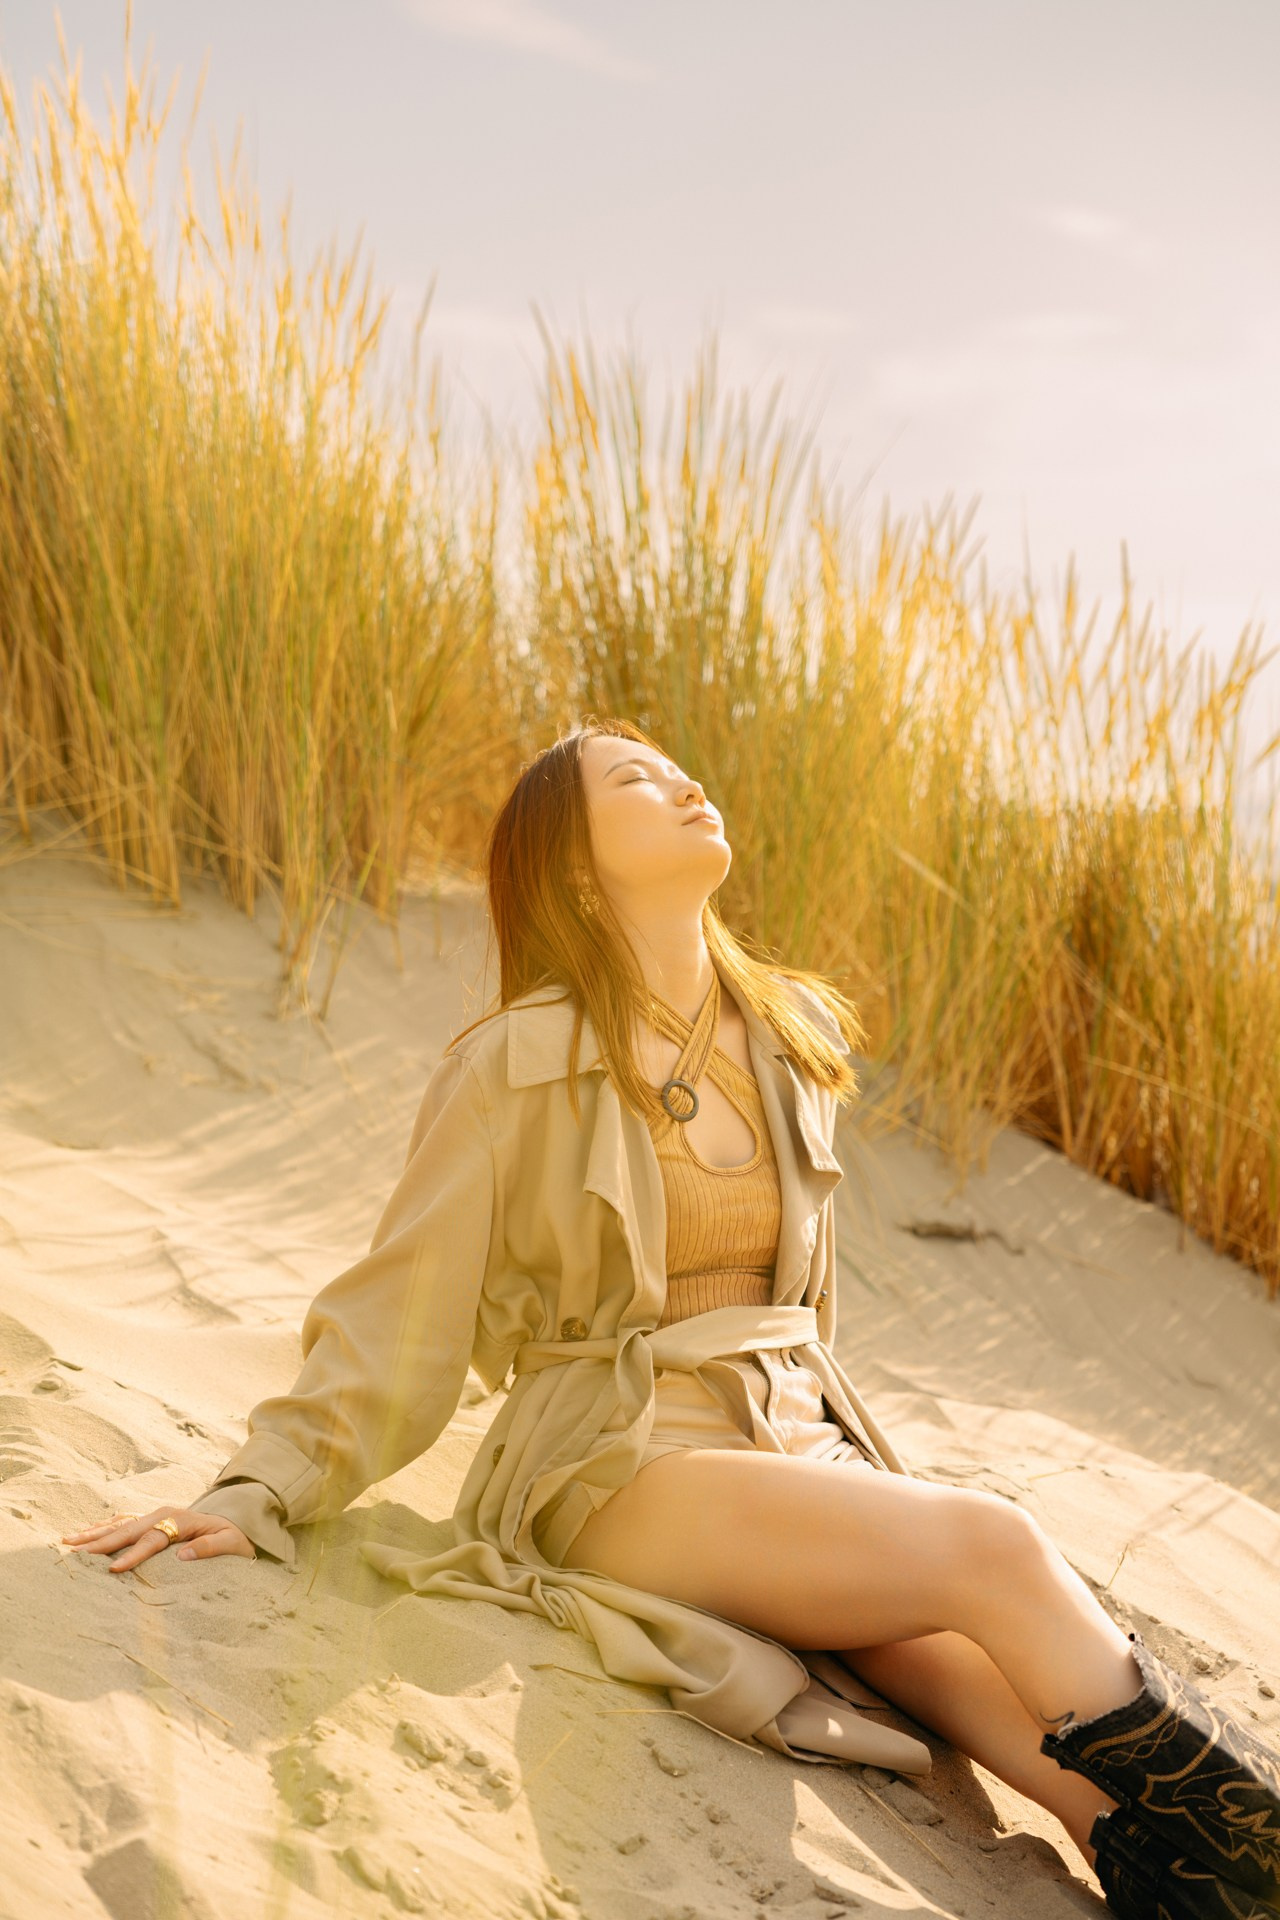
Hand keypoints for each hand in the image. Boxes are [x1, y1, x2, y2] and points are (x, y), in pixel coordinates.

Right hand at [61, 1506, 255, 1571]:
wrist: (236, 1522)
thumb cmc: (234, 1537)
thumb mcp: (230, 1543)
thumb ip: (209, 1547)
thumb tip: (183, 1555)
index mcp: (180, 1519)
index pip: (152, 1539)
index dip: (132, 1554)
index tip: (113, 1569)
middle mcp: (163, 1514)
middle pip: (128, 1529)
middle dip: (101, 1542)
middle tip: (75, 1554)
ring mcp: (154, 1516)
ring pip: (119, 1524)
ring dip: (94, 1533)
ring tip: (68, 1542)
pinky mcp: (150, 1520)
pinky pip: (122, 1522)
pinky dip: (103, 1527)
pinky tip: (85, 1533)